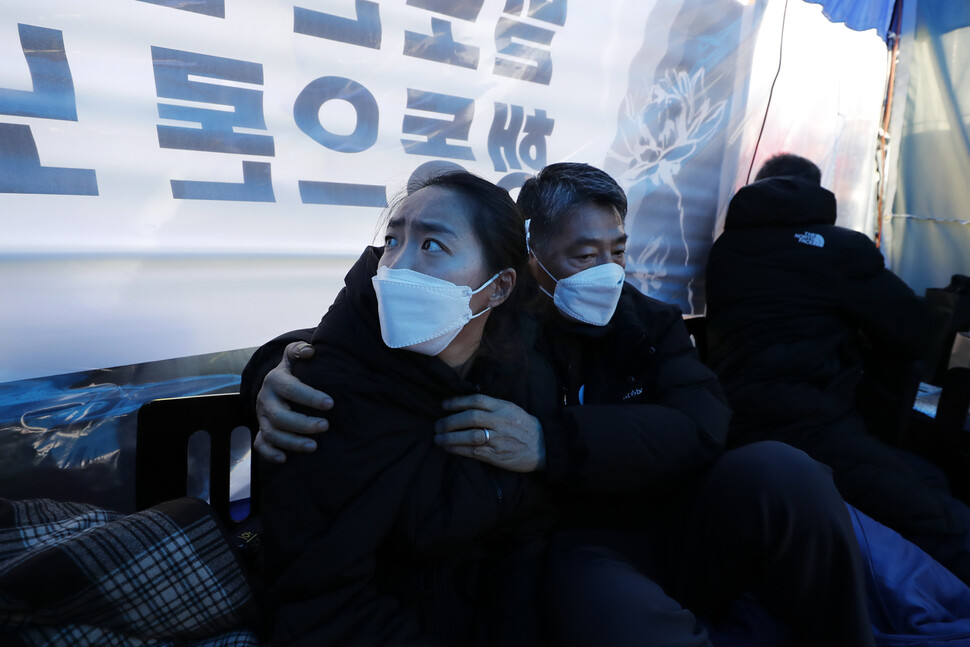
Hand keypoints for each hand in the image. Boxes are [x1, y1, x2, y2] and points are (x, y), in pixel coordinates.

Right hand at [254, 341, 332, 462]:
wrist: (274, 384)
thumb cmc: (292, 371)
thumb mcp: (293, 357)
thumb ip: (299, 351)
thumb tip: (310, 351)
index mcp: (275, 380)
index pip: (291, 389)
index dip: (310, 397)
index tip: (330, 403)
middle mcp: (266, 400)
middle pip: (280, 416)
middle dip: (303, 423)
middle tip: (325, 426)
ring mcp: (262, 417)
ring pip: (272, 433)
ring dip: (292, 442)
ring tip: (314, 446)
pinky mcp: (261, 430)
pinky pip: (260, 445)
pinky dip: (270, 453)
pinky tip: (284, 459)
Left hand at [433, 394, 545, 472]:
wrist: (543, 447)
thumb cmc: (525, 427)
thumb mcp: (512, 410)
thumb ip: (493, 406)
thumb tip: (466, 405)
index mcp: (504, 408)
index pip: (477, 400)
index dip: (458, 401)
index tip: (444, 405)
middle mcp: (500, 421)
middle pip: (471, 417)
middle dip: (450, 421)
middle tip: (437, 425)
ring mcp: (499, 438)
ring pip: (470, 435)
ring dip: (450, 437)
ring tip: (438, 438)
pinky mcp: (496, 455)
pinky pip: (473, 451)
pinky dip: (458, 449)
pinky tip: (448, 448)